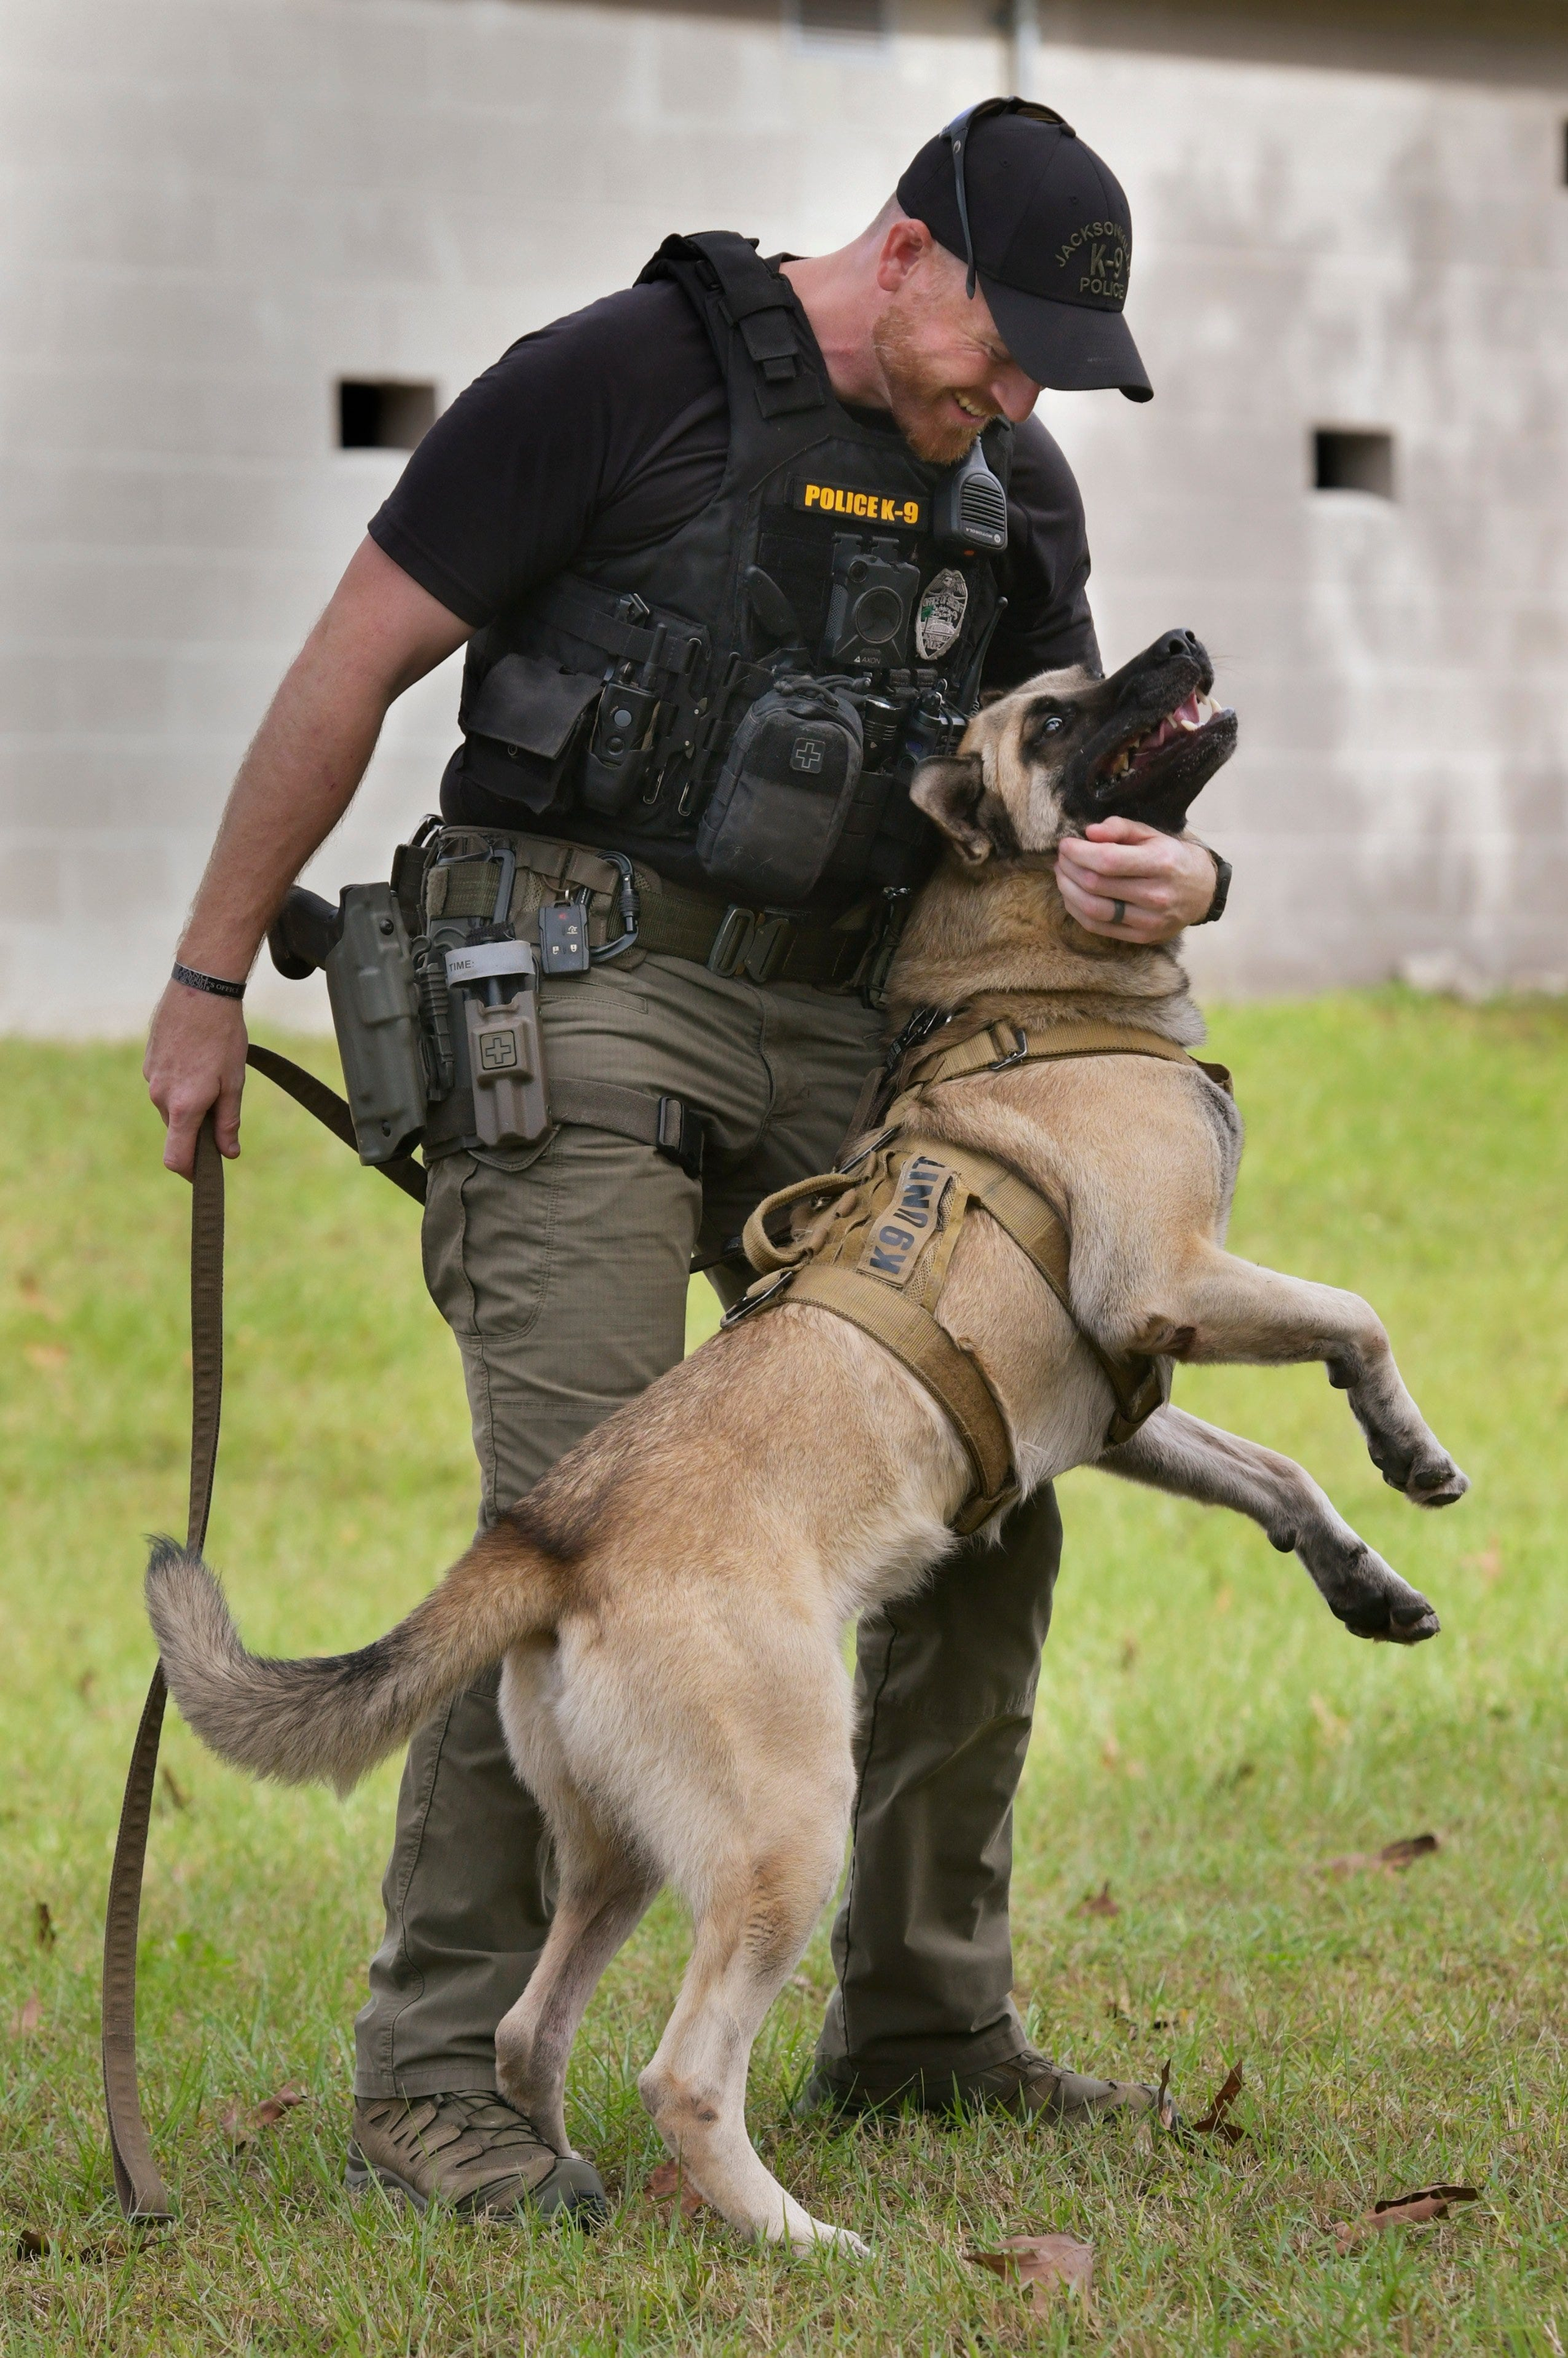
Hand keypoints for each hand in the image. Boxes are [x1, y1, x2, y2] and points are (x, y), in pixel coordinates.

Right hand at [143, 982, 248, 1178]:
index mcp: (183, 1106)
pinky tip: (199, 1060)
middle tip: (224, 1111)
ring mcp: (151, 1077)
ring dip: (190, 1104)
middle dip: (197, 1131)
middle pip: (177, 1131)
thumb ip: (228, 1122)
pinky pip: (164, 1085)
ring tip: (214, 1075)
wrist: (200, 991)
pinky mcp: (148, 1062)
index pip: (176, 1158)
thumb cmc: (224, 1036)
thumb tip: (228, 1154)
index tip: (204, 1176)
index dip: (190, 1173)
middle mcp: (160, 1095)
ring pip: (171, 1107)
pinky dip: (181, 1085)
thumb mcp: (234, 1082)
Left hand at [1056, 818, 1219, 943]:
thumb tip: (1089, 833)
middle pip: (1096, 884)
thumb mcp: (1152, 834)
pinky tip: (1072, 895)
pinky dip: (1077, 910)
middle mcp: (1156, 894)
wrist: (1202, 891)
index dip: (1079, 852)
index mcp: (1161, 863)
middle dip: (1069, 868)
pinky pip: (1098, 926)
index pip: (1107, 860)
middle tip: (1061, 858)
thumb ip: (1120, 828)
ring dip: (1068, 890)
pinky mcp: (1141, 936)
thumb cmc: (1172, 857)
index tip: (1065, 844)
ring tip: (1062, 875)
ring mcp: (1149, 920)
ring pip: (1093, 909)